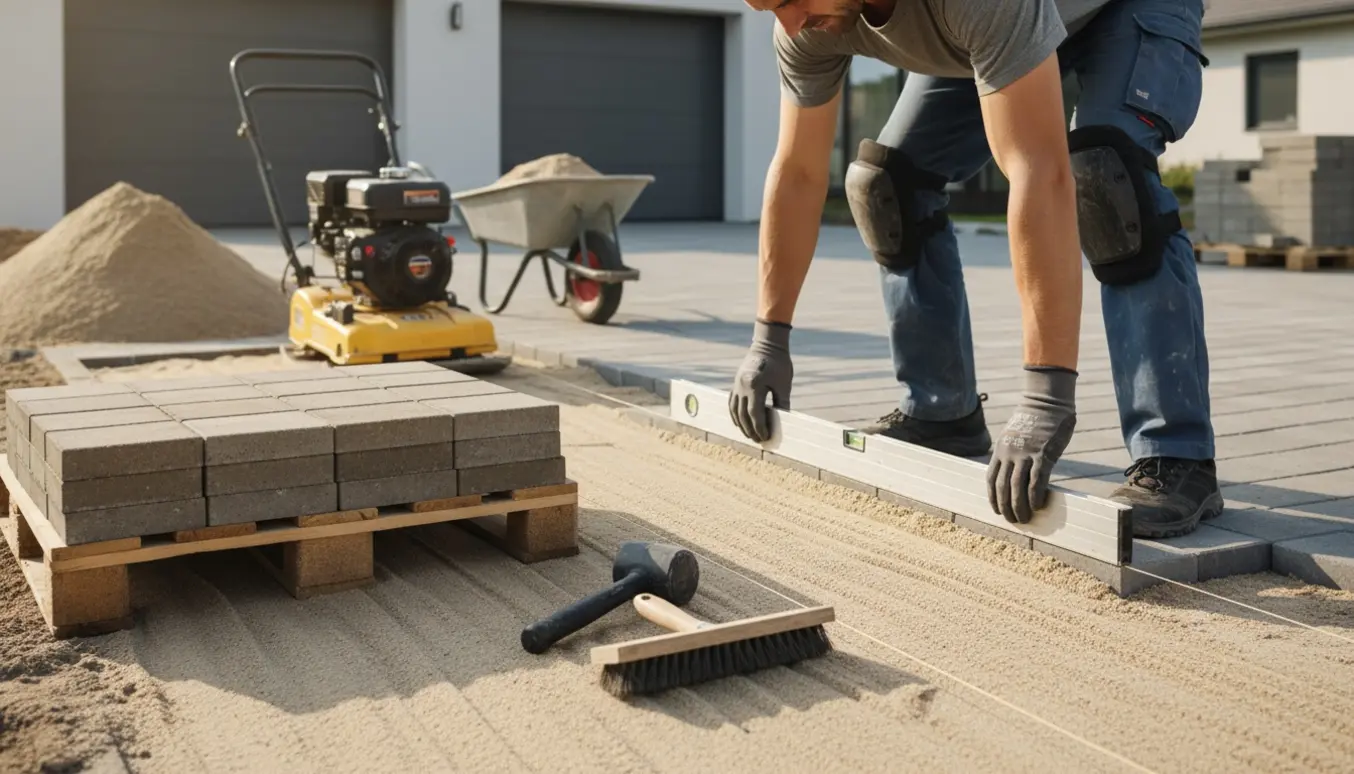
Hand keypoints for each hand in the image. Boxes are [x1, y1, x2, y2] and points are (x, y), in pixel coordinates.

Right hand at [728, 320, 792, 441]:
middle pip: (743, 415)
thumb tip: (783, 422)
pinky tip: (739, 422)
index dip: (760, 427)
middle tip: (758, 440)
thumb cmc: (779, 363)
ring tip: (748, 435)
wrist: (768, 344)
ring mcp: (736, 384)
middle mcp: (742, 386)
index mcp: (754, 385)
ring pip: (735, 410)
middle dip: (750, 430)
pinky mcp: (735, 382)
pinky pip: (731, 402)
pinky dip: (734, 414)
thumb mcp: (784, 384)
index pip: (755, 413)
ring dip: (740, 424)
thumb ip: (782, 403)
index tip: (766, 437)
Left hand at [986, 367, 1076, 522]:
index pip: (991, 479)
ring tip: (1024, 519)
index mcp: (1000, 450)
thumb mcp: (1014, 435)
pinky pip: (1036, 481)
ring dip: (1019, 507)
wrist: (1046, 401)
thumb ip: (1014, 453)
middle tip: (1013, 520)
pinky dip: (1035, 497)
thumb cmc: (1034, 419)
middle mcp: (1009, 454)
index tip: (997, 510)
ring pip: (1016, 488)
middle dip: (1006, 507)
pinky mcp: (1043, 455)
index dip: (993, 497)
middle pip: (1002, 487)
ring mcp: (1025, 455)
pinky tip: (1038, 506)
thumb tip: (1018, 470)